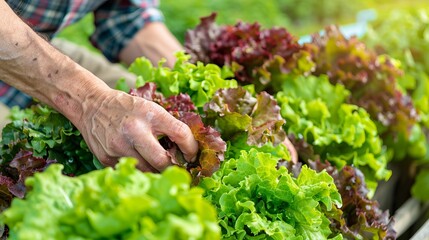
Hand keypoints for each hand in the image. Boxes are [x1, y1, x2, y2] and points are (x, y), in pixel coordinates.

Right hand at [78, 89, 197, 171]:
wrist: (92, 106)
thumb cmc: (127, 108)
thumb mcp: (151, 108)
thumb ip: (169, 126)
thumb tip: (188, 150)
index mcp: (150, 114)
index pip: (180, 133)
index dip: (191, 148)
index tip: (192, 155)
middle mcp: (134, 131)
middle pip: (162, 161)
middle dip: (174, 169)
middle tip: (180, 170)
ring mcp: (119, 147)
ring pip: (147, 171)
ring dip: (158, 172)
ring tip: (162, 168)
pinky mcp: (107, 159)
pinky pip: (131, 171)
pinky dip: (141, 171)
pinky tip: (143, 164)